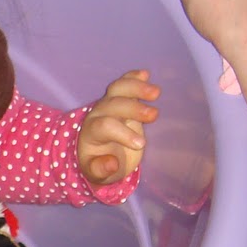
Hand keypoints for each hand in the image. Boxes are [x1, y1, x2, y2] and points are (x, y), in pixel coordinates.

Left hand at [79, 69, 158, 185]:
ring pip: (118, 89)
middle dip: (133, 108)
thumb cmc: (99, 163)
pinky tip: (145, 74)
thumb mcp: (97, 173)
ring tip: (155, 92)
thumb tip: (112, 164)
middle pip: (113, 105)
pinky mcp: (121, 97)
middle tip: (154, 115)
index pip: (104, 126)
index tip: (141, 144)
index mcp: (91, 132)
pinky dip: (133, 77)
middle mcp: (98, 114)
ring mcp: (109, 103)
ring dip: (136, 87)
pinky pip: (124, 83)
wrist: (98, 151)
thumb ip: (100, 169)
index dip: (122, 133)